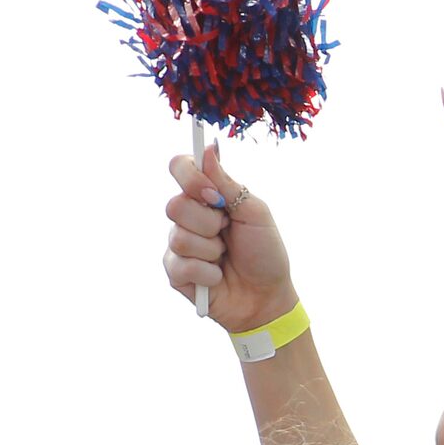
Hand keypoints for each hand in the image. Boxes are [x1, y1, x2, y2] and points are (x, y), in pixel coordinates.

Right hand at [163, 142, 299, 334]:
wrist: (268, 296)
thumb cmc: (265, 253)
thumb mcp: (254, 212)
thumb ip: (227, 183)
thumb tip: (208, 148)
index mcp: (206, 195)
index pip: (179, 167)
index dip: (190, 177)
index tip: (214, 195)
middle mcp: (189, 216)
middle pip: (175, 205)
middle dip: (209, 223)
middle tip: (227, 233)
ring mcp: (180, 244)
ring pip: (179, 237)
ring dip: (211, 250)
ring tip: (225, 257)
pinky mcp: (176, 273)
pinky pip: (182, 265)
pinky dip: (208, 273)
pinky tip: (218, 277)